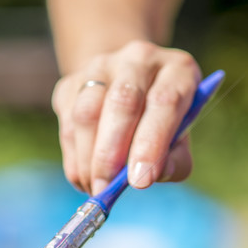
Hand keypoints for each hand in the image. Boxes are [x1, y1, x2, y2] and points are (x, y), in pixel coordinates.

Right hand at [51, 40, 200, 194]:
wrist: (128, 87)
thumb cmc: (161, 122)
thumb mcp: (179, 139)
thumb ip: (175, 160)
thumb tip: (151, 176)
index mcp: (177, 69)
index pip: (164, 102)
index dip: (151, 144)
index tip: (140, 182)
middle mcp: (140, 58)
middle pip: (122, 101)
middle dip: (111, 154)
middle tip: (105, 189)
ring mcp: (102, 65)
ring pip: (87, 112)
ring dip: (87, 158)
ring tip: (94, 187)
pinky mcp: (72, 80)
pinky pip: (67, 122)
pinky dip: (73, 156)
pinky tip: (84, 175)